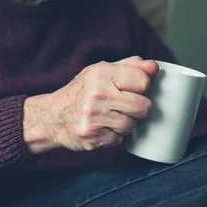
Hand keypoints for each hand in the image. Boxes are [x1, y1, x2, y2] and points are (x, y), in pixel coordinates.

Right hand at [24, 56, 158, 152]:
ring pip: (132, 125)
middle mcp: (98, 94)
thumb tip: (154, 67)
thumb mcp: (100, 72)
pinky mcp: (93, 138)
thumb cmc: (81, 93)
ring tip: (110, 117)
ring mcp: (95, 118)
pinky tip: (102, 128)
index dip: (142, 87)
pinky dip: (114, 136)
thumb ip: (129, 67)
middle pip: (143, 106)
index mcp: (102, 73)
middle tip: (125, 106)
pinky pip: (119, 140)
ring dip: (126, 123)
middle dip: (138, 108)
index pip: (143, 81)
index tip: (132, 89)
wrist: (52, 117)